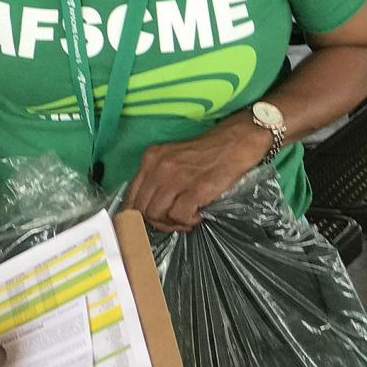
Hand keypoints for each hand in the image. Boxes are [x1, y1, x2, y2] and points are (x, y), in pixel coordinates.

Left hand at [124, 117, 268, 232]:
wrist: (235, 143)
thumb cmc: (205, 152)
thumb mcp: (172, 158)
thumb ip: (156, 177)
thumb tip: (146, 207)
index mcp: (150, 158)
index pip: (131, 194)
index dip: (135, 214)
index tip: (144, 223)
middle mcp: (159, 167)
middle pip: (142, 208)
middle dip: (156, 222)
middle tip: (172, 222)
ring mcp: (176, 178)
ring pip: (157, 215)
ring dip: (171, 223)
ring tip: (186, 219)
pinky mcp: (195, 189)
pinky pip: (179, 216)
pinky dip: (187, 221)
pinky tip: (197, 215)